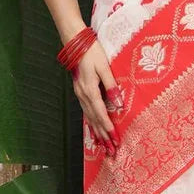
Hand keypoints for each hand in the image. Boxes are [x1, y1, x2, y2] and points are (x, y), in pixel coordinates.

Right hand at [71, 38, 122, 154]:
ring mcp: (80, 94)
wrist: (75, 43)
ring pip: (89, 118)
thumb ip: (112, 86)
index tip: (115, 139)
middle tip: (111, 151)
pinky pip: (86, 112)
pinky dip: (91, 124)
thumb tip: (119, 104)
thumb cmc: (92, 52)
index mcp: (90, 90)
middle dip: (103, 136)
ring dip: (97, 133)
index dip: (108, 128)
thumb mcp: (104, 67)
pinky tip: (94, 131)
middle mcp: (83, 95)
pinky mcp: (80, 92)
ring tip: (104, 146)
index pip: (101, 113)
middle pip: (94, 120)